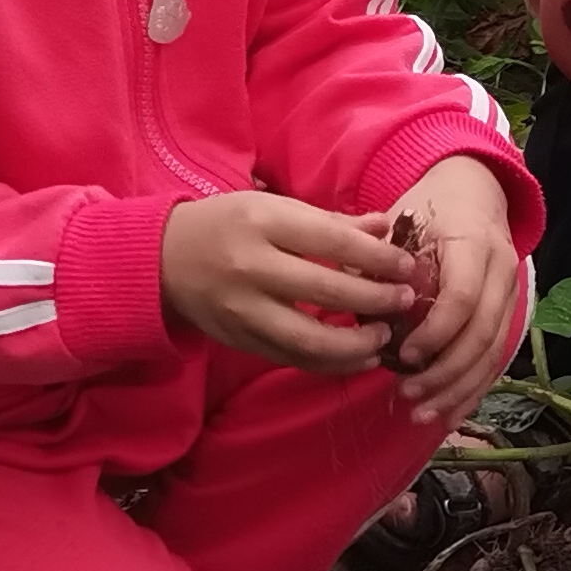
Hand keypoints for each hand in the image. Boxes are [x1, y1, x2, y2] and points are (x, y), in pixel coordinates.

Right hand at [160, 191, 418, 372]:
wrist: (163, 259)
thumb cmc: (230, 225)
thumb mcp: (276, 207)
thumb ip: (332, 222)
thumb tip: (387, 229)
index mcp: (264, 223)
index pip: (333, 242)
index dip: (378, 258)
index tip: (407, 267)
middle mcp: (251, 268)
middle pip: (325, 292)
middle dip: (374, 301)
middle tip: (404, 302)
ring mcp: (242, 310)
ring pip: (308, 340)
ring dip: (355, 346)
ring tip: (383, 339)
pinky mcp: (239, 341)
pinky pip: (291, 359)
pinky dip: (329, 363)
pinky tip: (356, 357)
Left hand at [382, 155, 524, 425]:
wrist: (475, 191)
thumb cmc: (430, 207)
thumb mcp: (403, 219)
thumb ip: (379, 258)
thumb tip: (353, 297)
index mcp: (474, 243)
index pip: (462, 297)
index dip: (435, 332)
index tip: (403, 356)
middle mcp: (502, 270)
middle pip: (483, 333)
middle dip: (446, 372)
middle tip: (408, 395)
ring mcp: (512, 293)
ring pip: (494, 352)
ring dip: (459, 389)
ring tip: (424, 415)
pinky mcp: (509, 313)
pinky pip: (497, 359)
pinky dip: (474, 390)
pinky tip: (450, 415)